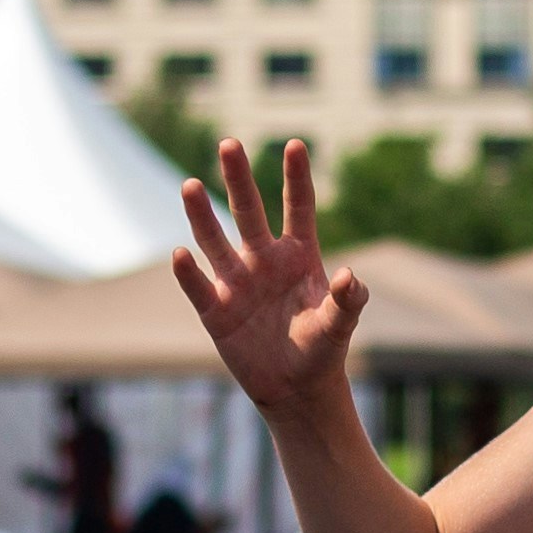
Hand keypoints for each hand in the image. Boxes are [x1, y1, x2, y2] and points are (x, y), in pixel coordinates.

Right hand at [171, 137, 369, 416]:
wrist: (296, 390)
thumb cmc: (322, 351)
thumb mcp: (339, 326)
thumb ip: (348, 301)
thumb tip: (351, 277)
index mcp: (299, 256)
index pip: (297, 208)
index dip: (296, 177)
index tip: (295, 144)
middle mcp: (264, 260)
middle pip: (249, 212)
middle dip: (238, 178)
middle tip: (229, 143)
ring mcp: (237, 283)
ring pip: (215, 241)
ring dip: (202, 215)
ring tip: (189, 184)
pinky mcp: (216, 311)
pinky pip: (199, 287)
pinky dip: (189, 273)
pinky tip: (181, 253)